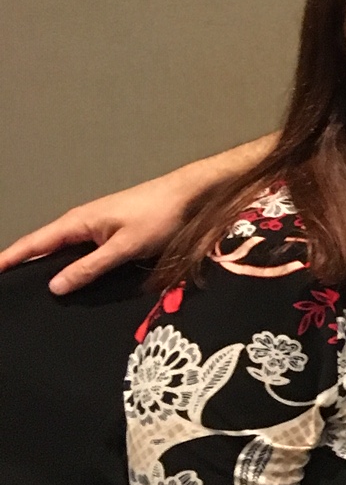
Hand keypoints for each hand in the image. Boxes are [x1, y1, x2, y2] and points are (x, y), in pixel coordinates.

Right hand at [0, 171, 203, 293]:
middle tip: (7, 288)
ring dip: (43, 265)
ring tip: (27, 288)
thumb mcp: (124, 246)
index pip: (33, 243)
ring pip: (61, 250)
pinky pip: (78, 250)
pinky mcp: (109, 232)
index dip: (9, 258)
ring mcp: (94, 227)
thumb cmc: (158, 216)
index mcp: (76, 223)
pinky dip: (66, 263)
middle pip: (42, 247)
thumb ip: (90, 267)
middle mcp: (80, 223)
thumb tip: (53, 287)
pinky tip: (67, 279)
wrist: (188, 195)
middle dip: (20, 264)